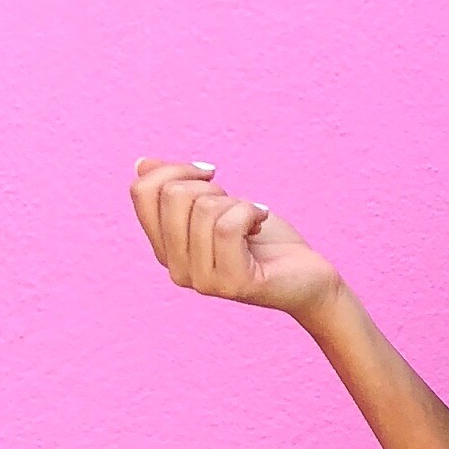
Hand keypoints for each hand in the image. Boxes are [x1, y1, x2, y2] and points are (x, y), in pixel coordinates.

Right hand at [127, 158, 342, 324]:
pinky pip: (228, 227)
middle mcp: (176, 270)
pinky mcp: (231, 284)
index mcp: (165, 248)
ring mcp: (201, 281)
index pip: (141, 192)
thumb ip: (179, 188)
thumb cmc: (265, 240)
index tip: (208, 173)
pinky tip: (260, 222)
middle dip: (211, 187)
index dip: (175, 169)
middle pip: (173, 195)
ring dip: (237, 203)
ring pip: (204, 210)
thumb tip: (142, 165)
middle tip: (235, 205)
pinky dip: (250, 212)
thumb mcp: (219, 205)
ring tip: (252, 219)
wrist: (307, 277)